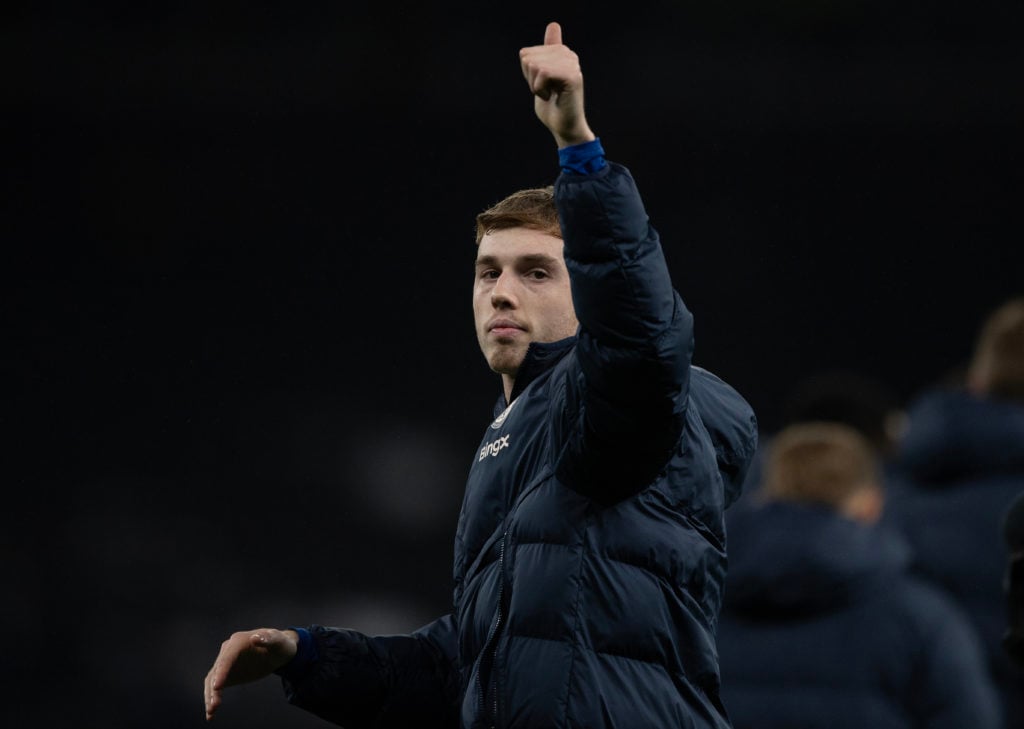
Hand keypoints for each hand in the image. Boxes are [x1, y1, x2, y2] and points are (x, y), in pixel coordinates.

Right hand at [203, 628, 298, 719]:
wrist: (278, 651)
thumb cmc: (279, 644)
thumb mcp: (278, 641)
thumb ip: (268, 639)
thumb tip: (255, 638)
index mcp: (238, 641)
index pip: (227, 657)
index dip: (222, 671)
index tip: (218, 686)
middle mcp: (228, 650)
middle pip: (217, 670)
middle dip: (214, 687)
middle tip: (214, 705)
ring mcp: (226, 663)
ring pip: (212, 679)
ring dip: (210, 695)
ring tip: (211, 711)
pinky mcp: (227, 673)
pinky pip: (215, 686)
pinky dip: (212, 698)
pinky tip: (211, 713)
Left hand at [519, 22, 595, 147]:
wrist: (564, 127)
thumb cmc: (552, 107)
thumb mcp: (542, 77)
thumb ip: (544, 54)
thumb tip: (554, 24)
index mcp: (560, 51)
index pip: (525, 53)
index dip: (527, 74)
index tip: (542, 85)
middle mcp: (568, 54)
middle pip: (527, 58)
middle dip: (530, 79)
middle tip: (547, 91)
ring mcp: (571, 63)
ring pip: (534, 65)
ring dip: (536, 86)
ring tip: (550, 94)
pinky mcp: (572, 75)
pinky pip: (542, 73)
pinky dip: (540, 89)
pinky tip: (553, 96)